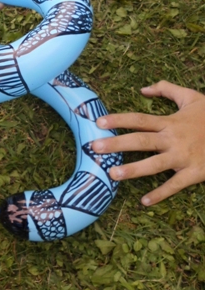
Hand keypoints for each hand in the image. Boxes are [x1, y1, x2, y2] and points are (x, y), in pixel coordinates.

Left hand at [92, 81, 204, 205]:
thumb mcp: (191, 97)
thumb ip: (166, 89)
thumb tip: (143, 88)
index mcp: (170, 122)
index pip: (139, 119)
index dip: (119, 120)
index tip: (99, 122)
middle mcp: (173, 139)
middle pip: (140, 141)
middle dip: (117, 144)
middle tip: (95, 148)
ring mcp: (183, 157)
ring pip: (154, 164)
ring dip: (133, 170)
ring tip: (112, 175)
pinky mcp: (195, 172)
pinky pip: (175, 185)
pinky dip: (160, 193)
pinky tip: (144, 201)